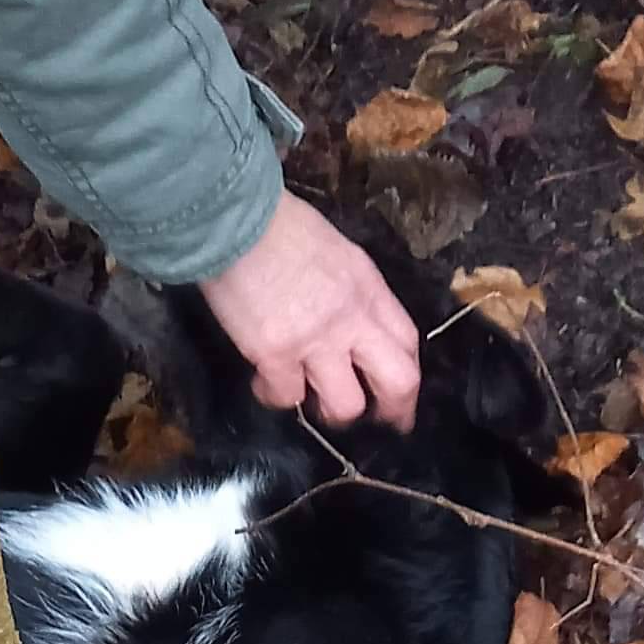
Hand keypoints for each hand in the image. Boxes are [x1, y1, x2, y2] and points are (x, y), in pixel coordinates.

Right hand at [197, 192, 420, 430]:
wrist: (235, 220)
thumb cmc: (281, 226)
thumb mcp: (338, 253)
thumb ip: (352, 293)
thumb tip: (349, 322)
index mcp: (368, 290)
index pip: (408, 342)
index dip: (407, 374)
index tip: (401, 394)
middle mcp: (352, 320)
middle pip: (397, 382)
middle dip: (393, 411)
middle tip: (378, 424)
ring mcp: (315, 341)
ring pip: (344, 405)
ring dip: (329, 410)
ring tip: (310, 400)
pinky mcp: (275, 355)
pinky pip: (286, 397)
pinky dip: (275, 395)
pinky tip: (264, 381)